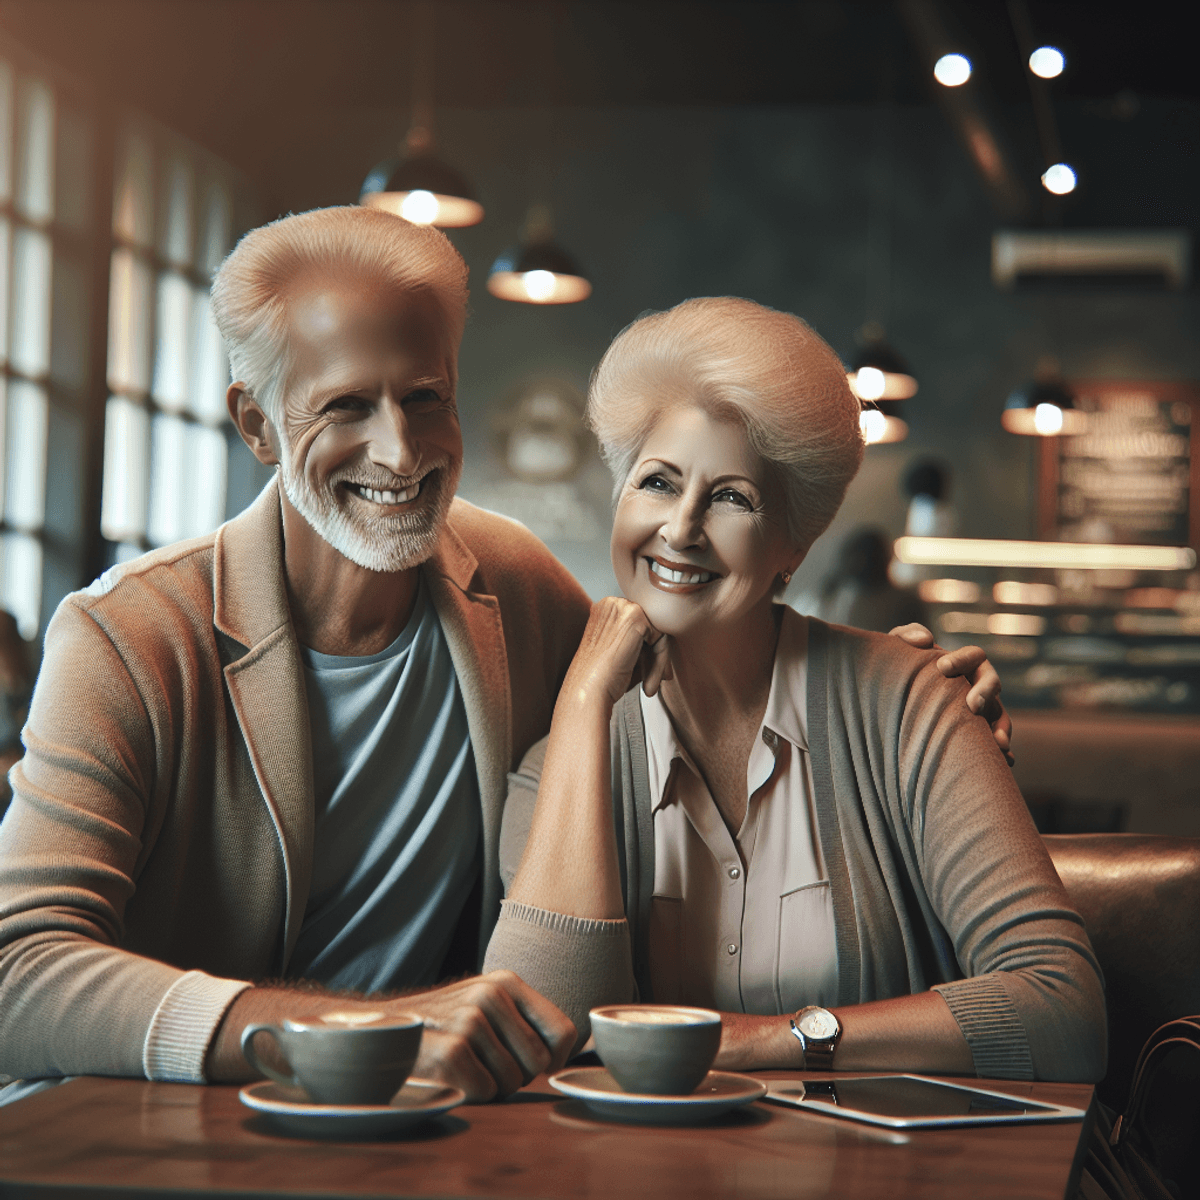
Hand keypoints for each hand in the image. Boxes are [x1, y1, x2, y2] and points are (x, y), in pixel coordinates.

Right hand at [403, 970, 575, 1100]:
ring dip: (492, 1086)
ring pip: (512, 1081)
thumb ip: (522, 1018)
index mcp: (507, 982)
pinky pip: (487, 1092)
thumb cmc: (443, 1024)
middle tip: (486, 1064)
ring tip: (465, 1066)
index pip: (563, 1031)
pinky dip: (471, 1093)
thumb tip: (567, 1052)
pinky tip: (450, 1076)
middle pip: (539, 1063)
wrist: (381, 1029)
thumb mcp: (484, 1003)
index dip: (554, 1059)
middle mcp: (491, 996)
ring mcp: (471, 1022)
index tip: (533, 1065)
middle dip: (517, 1075)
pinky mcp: (453, 1051)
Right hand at [559, 597, 670, 714]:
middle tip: (655, 679)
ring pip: (657, 633)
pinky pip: (661, 638)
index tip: (648, 671)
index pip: (638, 625)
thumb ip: (638, 641)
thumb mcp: (619, 652)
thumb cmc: (599, 679)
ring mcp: (623, 608)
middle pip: (649, 627)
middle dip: (654, 655)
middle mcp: (612, 603)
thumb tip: (663, 641)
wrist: (587, 691)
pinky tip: (649, 682)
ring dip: (658, 662)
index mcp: (605, 609)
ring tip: (651, 685)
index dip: (645, 650)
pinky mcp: (636, 618)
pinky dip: (660, 662)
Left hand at [888, 623, 1013, 764]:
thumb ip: (907, 635)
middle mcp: (977, 685)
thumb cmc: (901, 669)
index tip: (941, 667)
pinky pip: (997, 744)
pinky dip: (1004, 752)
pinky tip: (1004, 762)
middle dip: (985, 692)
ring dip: (1002, 728)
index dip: (961, 660)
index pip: (973, 655)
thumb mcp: (898, 649)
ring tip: (998, 743)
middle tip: (972, 705)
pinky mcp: (981, 734)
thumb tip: (925, 639)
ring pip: (1000, 716)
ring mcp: (983, 710)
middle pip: (992, 683)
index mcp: (962, 663)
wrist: (899, 700)